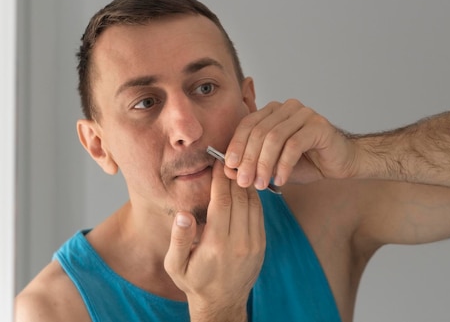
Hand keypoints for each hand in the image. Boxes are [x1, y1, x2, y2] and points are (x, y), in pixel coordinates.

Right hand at [164, 162, 264, 320]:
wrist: (222, 303)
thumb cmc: (194, 282)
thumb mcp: (175, 265)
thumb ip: (178, 239)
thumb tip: (183, 214)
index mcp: (216, 245)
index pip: (222, 202)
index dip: (221, 179)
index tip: (218, 162)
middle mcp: (239, 242)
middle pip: (240, 199)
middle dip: (235, 176)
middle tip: (230, 158)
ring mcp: (254, 244)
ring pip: (253, 204)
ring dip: (246, 184)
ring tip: (239, 167)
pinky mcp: (261, 245)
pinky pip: (259, 214)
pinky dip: (253, 198)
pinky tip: (246, 187)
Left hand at [223, 99, 358, 188]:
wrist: (341, 163)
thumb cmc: (307, 162)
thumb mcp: (274, 164)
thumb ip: (254, 163)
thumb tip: (229, 170)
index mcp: (274, 111)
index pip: (248, 124)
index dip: (236, 145)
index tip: (230, 167)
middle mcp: (288, 107)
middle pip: (260, 131)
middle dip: (249, 158)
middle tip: (244, 181)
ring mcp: (305, 114)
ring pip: (275, 137)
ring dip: (264, 163)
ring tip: (261, 183)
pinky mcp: (319, 126)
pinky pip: (293, 145)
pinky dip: (283, 165)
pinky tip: (280, 180)